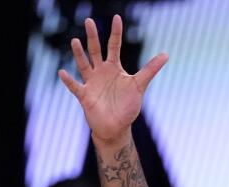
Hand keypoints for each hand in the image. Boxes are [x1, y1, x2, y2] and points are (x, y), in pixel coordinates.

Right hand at [58, 16, 168, 144]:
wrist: (116, 127)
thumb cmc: (127, 106)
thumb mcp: (139, 85)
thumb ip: (150, 70)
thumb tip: (166, 54)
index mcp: (114, 68)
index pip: (114, 46)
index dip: (115, 32)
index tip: (117, 18)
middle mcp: (101, 72)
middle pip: (95, 50)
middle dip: (92, 36)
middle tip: (89, 21)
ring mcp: (91, 83)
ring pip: (83, 65)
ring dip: (79, 54)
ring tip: (75, 41)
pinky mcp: (85, 96)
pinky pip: (75, 86)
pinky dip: (68, 80)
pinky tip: (62, 72)